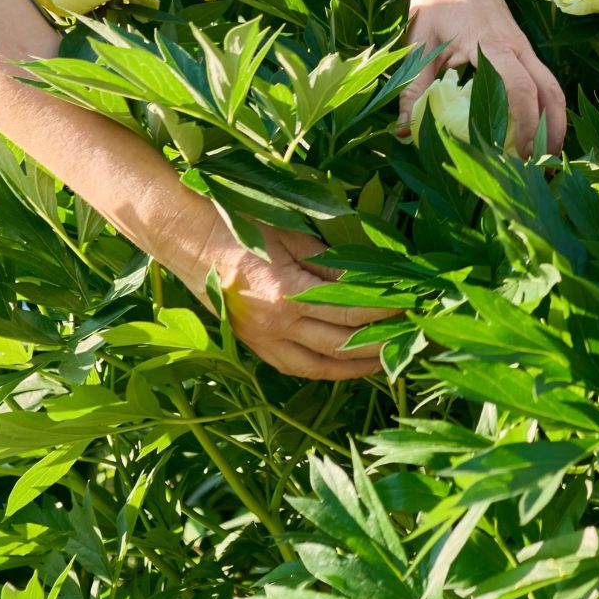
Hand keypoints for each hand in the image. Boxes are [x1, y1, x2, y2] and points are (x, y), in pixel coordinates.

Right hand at [201, 220, 391, 380]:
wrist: (188, 241)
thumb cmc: (241, 229)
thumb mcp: (291, 237)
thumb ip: (329, 264)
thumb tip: (366, 281)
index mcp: (287, 294)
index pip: (349, 310)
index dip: (383, 311)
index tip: (409, 305)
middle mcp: (276, 325)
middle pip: (340, 344)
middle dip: (380, 343)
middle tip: (411, 338)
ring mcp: (263, 340)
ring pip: (319, 365)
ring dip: (355, 366)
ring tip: (387, 362)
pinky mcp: (254, 345)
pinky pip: (295, 367)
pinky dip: (324, 369)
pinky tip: (345, 365)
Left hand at [400, 0, 566, 154]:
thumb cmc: (434, 5)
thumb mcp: (417, 46)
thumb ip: (412, 89)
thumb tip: (404, 133)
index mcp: (491, 43)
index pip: (518, 86)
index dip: (522, 121)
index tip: (517, 152)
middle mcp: (516, 45)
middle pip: (549, 89)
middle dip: (550, 129)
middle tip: (542, 165)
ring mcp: (524, 45)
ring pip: (552, 85)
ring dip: (554, 119)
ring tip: (548, 155)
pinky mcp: (523, 47)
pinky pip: (544, 79)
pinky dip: (546, 106)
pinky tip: (538, 128)